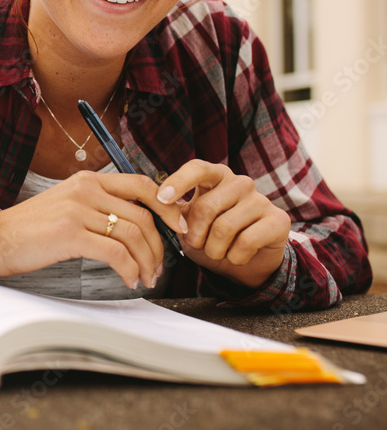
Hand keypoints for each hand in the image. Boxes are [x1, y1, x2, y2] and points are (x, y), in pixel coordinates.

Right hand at [0, 171, 184, 289]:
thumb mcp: (68, 205)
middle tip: (159, 267)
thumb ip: (99, 206)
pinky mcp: (70, 233)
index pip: (143, 185)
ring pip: (133, 235)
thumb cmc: (33, 229)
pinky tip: (128, 280)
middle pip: (143, 215)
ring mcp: (77, 209)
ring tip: (145, 278)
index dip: (168, 207)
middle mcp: (85, 189)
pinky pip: (115, 253)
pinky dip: (128, 270)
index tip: (178, 229)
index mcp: (88, 179)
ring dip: (146, 262)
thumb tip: (139, 225)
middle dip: (160, 246)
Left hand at [155, 160, 289, 289]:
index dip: (178, 182)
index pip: (197, 168)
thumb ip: (171, 210)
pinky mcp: (278, 220)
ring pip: (224, 228)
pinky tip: (237, 256)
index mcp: (215, 176)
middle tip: (197, 244)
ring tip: (217, 252)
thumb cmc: (211, 237)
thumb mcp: (187, 222)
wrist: (247, 261)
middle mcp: (240, 182)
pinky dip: (235, 257)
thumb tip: (150, 201)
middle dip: (194, 235)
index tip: (161, 199)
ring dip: (214, 250)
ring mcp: (261, 200)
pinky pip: (246, 242)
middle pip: (205, 207)